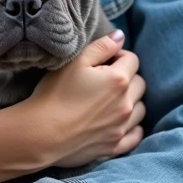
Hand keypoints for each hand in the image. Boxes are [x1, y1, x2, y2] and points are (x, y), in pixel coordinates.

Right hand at [24, 30, 145, 168]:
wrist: (41, 134)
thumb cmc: (55, 94)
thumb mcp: (76, 62)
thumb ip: (102, 46)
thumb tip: (120, 36)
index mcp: (118, 80)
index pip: (132, 60)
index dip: (118, 56)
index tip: (104, 61)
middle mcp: (126, 104)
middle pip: (140, 84)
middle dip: (127, 77)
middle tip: (106, 80)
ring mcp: (122, 127)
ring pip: (141, 109)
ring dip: (131, 101)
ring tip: (111, 101)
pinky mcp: (115, 146)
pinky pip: (136, 135)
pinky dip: (132, 127)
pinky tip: (120, 122)